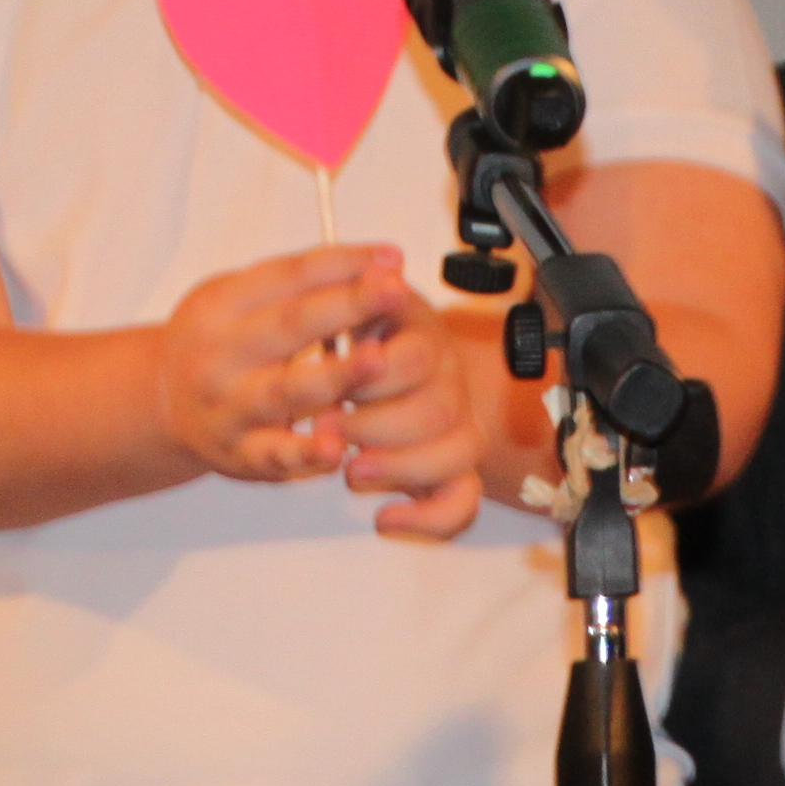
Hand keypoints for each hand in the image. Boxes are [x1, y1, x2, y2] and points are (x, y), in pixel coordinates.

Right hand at [148, 245, 402, 486]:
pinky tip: (338, 449)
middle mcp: (220, 355)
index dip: (344, 264)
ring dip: (335, 375)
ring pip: (286, 391)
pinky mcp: (242, 453)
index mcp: (221, 306)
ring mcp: (229, 407)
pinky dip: (306, 453)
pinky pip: (277, 455)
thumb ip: (309, 280)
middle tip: (398, 292)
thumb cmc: (223, 341)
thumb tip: (387, 262)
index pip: (289, 276)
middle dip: (347, 307)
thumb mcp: (244, 298)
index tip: (393, 257)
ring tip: (377, 359)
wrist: (158, 404)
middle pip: (290, 326)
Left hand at [325, 289, 485, 540]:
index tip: (340, 384)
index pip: (418, 355)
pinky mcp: (442, 469)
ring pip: (461, 449)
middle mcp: (442, 378)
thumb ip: (348, 285)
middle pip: (440, 405)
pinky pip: (461, 499)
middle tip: (328, 427)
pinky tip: (388, 518)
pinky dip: (430, 517)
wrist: (324, 378)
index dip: (378, 374)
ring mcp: (450, 423)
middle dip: (377, 424)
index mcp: (414, 334)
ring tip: (354, 470)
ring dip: (402, 466)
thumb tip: (382, 267)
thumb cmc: (323, 345)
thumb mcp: (328, 305)